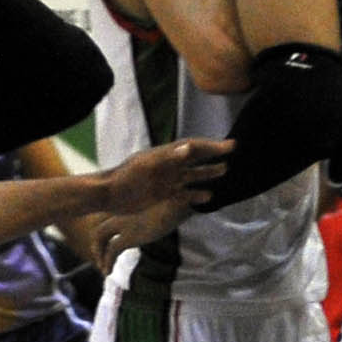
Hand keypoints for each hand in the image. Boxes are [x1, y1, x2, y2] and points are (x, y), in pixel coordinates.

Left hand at [92, 196, 197, 271]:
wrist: (182, 198)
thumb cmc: (178, 199)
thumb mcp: (163, 204)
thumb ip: (155, 212)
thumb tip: (162, 218)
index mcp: (127, 204)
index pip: (107, 219)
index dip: (106, 234)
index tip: (109, 246)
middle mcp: (122, 211)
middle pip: (100, 229)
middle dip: (97, 246)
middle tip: (102, 259)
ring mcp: (124, 222)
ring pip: (99, 238)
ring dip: (99, 255)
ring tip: (104, 269)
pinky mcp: (130, 236)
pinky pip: (111, 251)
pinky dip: (107, 262)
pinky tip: (108, 272)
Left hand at [96, 137, 228, 217]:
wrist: (108, 195)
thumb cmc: (124, 178)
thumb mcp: (146, 166)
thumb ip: (168, 157)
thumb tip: (189, 148)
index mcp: (165, 155)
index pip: (193, 147)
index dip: (211, 145)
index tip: (229, 145)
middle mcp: (168, 165)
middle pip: (195, 157)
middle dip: (213, 154)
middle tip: (232, 152)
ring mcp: (166, 180)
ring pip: (192, 174)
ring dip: (208, 172)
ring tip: (225, 171)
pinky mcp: (162, 194)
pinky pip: (184, 192)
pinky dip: (197, 193)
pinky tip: (209, 196)